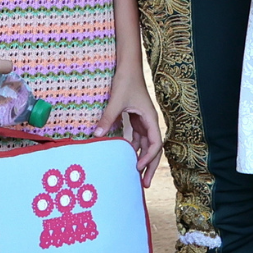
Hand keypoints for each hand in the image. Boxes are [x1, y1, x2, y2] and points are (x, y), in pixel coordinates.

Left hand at [95, 66, 163, 185]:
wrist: (128, 67)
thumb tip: (96, 136)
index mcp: (150, 118)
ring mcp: (143, 121)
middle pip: (154, 148)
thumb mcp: (116, 101)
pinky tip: (125, 158)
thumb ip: (107, 118)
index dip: (149, 157)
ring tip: (135, 176)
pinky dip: (133, 149)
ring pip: (146, 145)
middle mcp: (149, 122)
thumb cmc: (126, 82)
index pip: (155, 142)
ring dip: (142, 159)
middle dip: (150, 166)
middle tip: (144, 184)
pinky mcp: (136, 119)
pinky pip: (137, 138)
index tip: (137, 167)